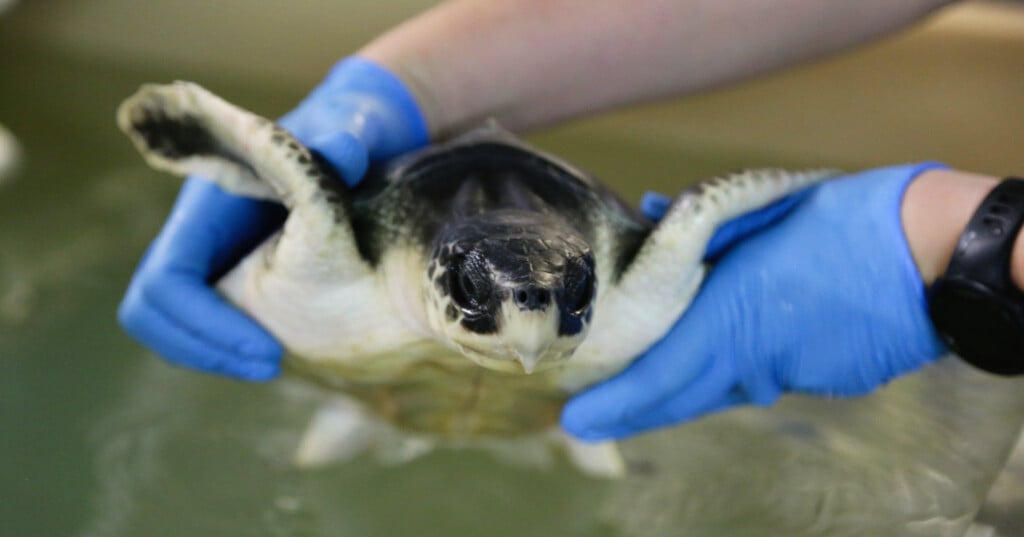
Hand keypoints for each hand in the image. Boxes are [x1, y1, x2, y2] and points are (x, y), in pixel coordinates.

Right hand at [118, 58, 428, 379]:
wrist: (350, 135)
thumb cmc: (345, 132)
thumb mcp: (350, 131)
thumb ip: (346, 141)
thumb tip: (345, 150)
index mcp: (208, 200)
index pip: (168, 277)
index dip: (204, 322)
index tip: (268, 349)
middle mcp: (194, 230)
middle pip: (150, 308)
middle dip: (201, 347)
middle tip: (270, 365)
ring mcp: (205, 256)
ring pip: (167, 324)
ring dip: (211, 354)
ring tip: (274, 365)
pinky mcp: (225, 276)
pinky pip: (198, 326)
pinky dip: (225, 348)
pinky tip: (280, 352)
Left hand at [562, 163, 949, 439]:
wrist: (929, 251)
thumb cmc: (841, 221)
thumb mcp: (761, 211)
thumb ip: (700, 224)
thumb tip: (654, 210)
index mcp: (730, 320)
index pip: (660, 376)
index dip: (616, 404)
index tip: (577, 420)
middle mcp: (753, 360)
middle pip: (684, 397)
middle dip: (637, 411)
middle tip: (595, 420)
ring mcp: (792, 375)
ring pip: (726, 389)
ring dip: (688, 387)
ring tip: (646, 388)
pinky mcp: (825, 379)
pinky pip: (765, 380)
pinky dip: (741, 371)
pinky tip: (735, 352)